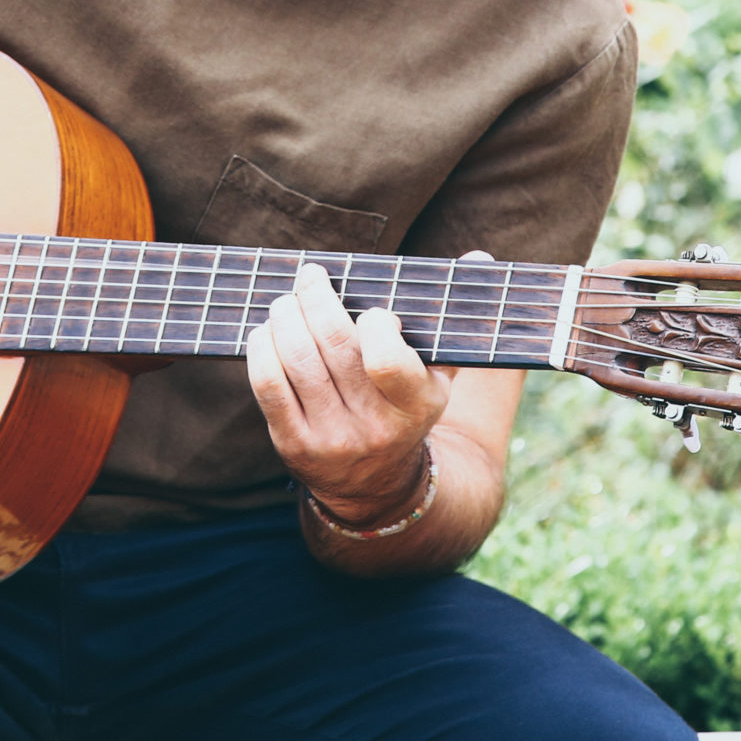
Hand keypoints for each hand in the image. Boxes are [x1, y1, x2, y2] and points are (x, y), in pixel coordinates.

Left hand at [246, 259, 464, 525]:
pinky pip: (268, 387)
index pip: (386, 359)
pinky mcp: (293, 445)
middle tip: (310, 277)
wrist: (377, 484)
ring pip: (297, 360)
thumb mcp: (439, 374)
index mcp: (415, 404)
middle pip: (333, 346)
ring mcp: (331, 437)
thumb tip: (478, 256)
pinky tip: (267, 331)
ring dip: (286, 317)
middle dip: (316, 299)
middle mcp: (373, 425)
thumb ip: (454, 316)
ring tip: (287, 300)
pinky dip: (263, 348)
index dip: (374, 323)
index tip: (371, 311)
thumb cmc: (406, 406)